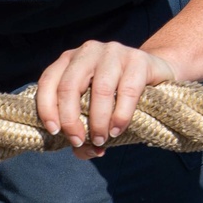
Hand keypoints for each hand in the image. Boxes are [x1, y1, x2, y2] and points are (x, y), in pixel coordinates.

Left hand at [35, 43, 176, 158]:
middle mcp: (88, 52)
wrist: (155, 75)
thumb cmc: (116, 96)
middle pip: (70, 86)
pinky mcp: (138, 60)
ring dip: (98, 121)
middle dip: (70, 119)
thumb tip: (84, 151)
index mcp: (70, 60)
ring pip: (100, 90)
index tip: (54, 132)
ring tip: (101, 139)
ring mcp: (114, 52)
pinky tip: (117, 130)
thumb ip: (83, 130)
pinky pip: (127, 91)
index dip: (47, 108)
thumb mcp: (94, 110)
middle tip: (78, 141)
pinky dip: (120, 115)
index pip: (48, 81)